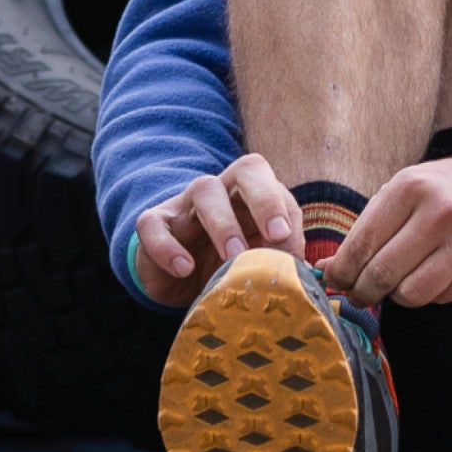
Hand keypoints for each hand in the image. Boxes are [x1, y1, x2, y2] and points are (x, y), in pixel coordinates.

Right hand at [131, 153, 302, 304]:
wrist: (177, 281)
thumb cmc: (223, 264)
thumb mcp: (254, 260)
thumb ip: (278, 256)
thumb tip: (299, 268)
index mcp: (248, 193)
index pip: (266, 177)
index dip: (276, 200)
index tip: (283, 236)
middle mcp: (220, 189)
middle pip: (244, 170)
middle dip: (263, 200)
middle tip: (273, 237)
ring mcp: (184, 204)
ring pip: (204, 191)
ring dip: (224, 224)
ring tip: (232, 258)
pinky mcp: (152, 225)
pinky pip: (153, 225)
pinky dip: (168, 247)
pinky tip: (184, 269)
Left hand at [323, 155, 451, 308]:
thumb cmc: (451, 193)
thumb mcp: (407, 192)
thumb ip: (367, 228)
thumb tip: (325, 267)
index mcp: (410, 188)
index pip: (358, 246)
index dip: (340, 272)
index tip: (335, 281)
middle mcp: (439, 214)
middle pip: (379, 275)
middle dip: (361, 291)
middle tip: (360, 292)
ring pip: (408, 294)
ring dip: (397, 295)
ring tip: (401, 281)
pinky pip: (439, 298)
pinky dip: (429, 294)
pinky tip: (437, 274)